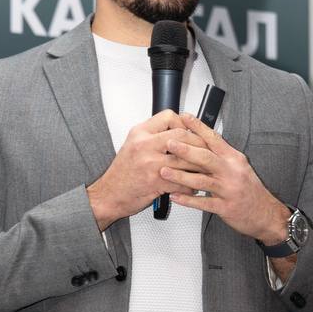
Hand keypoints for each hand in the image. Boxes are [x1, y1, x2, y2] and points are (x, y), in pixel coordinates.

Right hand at [86, 111, 208, 230]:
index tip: (190, 132)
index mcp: (140, 133)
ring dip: (198, 167)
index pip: (169, 117)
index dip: (184, 123)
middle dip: (198, 145)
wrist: (109, 194)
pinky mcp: (156, 182)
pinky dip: (190, 186)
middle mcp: (144, 145)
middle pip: (182, 136)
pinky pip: (182, 181)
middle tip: (204, 151)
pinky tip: (191, 186)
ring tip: (202, 170)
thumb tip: (177, 132)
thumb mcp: (133, 146)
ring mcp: (150, 163)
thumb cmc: (122, 174)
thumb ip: (153, 137)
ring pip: (185, 159)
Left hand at [160, 113, 290, 243]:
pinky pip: (203, 203)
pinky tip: (174, 196)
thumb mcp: (239, 167)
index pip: (214, 139)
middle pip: (206, 157)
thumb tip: (201, 140)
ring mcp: (229, 190)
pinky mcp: (225, 207)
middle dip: (186, 150)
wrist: (266, 214)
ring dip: (181, 176)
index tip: (184, 118)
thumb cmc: (249, 190)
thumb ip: (221, 155)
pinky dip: (188, 200)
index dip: (198, 127)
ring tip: (164, 171)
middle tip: (169, 143)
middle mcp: (232, 172)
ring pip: (202, 180)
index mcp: (234, 159)